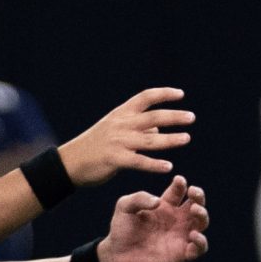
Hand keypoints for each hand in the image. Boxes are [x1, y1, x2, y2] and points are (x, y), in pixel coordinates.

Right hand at [62, 88, 193, 184]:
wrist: (70, 163)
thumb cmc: (94, 146)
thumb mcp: (114, 129)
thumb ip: (138, 127)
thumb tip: (160, 126)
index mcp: (121, 114)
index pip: (145, 97)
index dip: (164, 94)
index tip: (181, 94)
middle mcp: (121, 124)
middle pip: (153, 116)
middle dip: (174, 116)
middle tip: (191, 117)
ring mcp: (118, 142)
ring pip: (149, 139)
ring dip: (170, 139)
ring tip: (186, 138)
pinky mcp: (115, 160)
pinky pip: (139, 162)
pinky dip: (154, 164)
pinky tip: (168, 167)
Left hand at [95, 176, 208, 261]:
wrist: (117, 256)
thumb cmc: (121, 229)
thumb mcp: (125, 207)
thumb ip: (139, 198)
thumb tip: (158, 201)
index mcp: (165, 206)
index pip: (179, 191)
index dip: (181, 184)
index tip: (179, 180)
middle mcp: (176, 220)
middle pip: (196, 204)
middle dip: (199, 196)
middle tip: (194, 192)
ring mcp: (180, 236)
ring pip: (202, 223)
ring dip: (203, 215)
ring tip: (195, 210)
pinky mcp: (181, 254)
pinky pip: (200, 248)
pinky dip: (201, 242)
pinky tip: (193, 235)